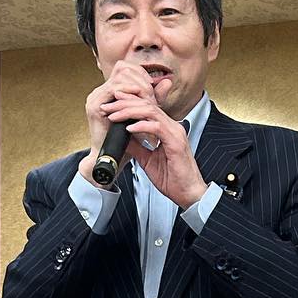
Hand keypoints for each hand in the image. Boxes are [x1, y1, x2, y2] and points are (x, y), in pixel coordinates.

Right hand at [81, 64, 154, 186]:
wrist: (115, 159)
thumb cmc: (129, 142)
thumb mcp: (144, 115)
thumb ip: (154, 98)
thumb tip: (167, 82)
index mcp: (109, 93)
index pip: (126, 69)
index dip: (142, 74)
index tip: (155, 85)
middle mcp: (101, 92)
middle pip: (123, 68)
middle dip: (141, 78)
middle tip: (153, 91)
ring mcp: (96, 98)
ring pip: (120, 76)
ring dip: (137, 85)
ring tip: (149, 96)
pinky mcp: (95, 106)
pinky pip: (113, 89)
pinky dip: (129, 90)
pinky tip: (140, 96)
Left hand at [98, 85, 207, 209]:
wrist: (189, 194)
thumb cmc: (174, 180)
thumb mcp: (147, 160)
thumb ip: (137, 146)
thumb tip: (122, 137)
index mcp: (167, 129)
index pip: (146, 108)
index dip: (128, 103)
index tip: (112, 105)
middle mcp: (172, 127)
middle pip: (147, 105)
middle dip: (124, 103)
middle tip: (108, 106)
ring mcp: (176, 133)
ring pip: (151, 111)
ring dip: (129, 111)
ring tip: (114, 115)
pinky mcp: (176, 143)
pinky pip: (157, 127)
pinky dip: (141, 126)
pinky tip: (128, 128)